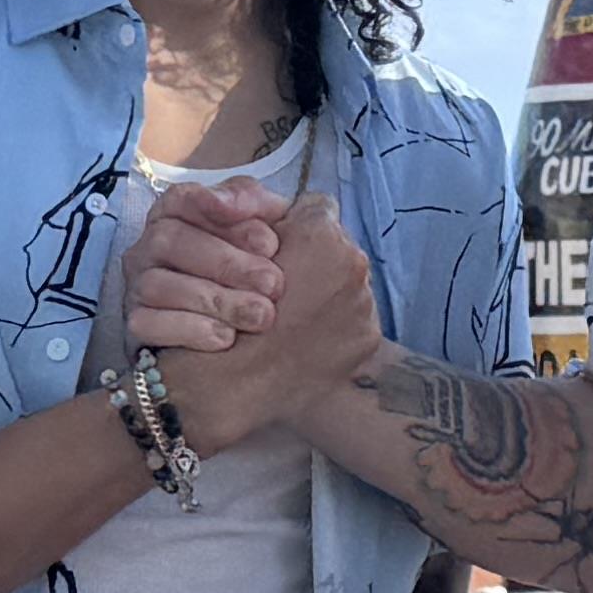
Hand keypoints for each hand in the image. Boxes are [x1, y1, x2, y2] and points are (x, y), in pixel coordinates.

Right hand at [126, 178, 289, 358]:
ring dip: (215, 301)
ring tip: (261, 314)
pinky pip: (147, 324)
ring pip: (157, 285)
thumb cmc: (254, 260)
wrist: (254, 317)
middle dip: (227, 263)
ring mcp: (137, 284)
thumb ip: (249, 199)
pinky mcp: (136, 323)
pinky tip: (227, 337)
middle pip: (169, 240)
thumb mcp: (263, 221)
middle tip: (273, 284)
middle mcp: (149, 245)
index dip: (219, 212)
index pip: (182, 199)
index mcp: (175, 213)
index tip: (268, 241)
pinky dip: (190, 329)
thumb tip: (224, 203)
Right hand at [160, 189, 385, 447]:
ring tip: (293, 317)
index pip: (317, 207)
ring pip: (346, 285)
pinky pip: (353, 320)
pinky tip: (305, 340)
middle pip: (337, 248)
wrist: (232, 385)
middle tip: (282, 286)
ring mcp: (364, 304)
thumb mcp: (229, 249)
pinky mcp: (368, 338)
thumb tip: (283, 216)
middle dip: (315, 261)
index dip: (294, 226)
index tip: (278, 247)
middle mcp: (352, 263)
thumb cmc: (224, 313)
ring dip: (326, 296)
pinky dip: (334, 328)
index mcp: (318, 234)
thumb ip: (263, 224)